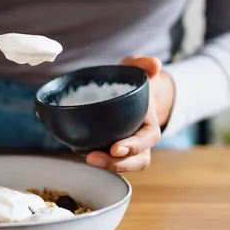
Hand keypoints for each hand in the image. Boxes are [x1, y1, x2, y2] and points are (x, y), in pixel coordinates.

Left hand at [86, 55, 174, 171]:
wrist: (128, 93)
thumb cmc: (133, 82)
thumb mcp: (138, 69)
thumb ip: (144, 64)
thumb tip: (154, 64)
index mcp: (149, 126)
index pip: (146, 141)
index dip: (133, 147)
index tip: (115, 148)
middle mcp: (140, 142)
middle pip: (135, 161)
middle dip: (116, 164)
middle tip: (93, 158)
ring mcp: (125, 148)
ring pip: (121, 165)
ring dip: (105, 165)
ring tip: (86, 158)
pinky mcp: (109, 149)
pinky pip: (105, 158)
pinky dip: (93, 156)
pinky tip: (75, 147)